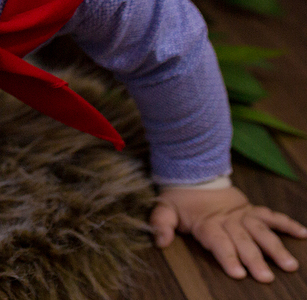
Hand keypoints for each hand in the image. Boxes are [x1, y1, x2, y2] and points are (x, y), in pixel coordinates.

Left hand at [150, 184, 306, 281]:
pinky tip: (303, 234)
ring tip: (290, 265)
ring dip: (276, 247)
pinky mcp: (252, 210)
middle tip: (266, 277)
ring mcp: (243, 215)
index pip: (219, 242)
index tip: (238, 273)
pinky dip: (287, 223)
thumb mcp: (164, 209)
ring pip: (262, 231)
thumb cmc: (180, 199)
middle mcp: (228, 220)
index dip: (228, 257)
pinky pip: (272, 216)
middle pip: (243, 241)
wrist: (193, 175)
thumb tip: (160, 242)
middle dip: (255, 259)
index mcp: (207, 223)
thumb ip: (161, 224)